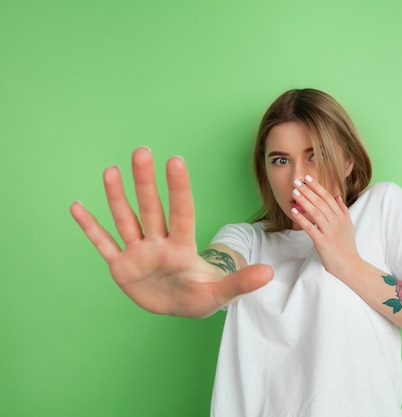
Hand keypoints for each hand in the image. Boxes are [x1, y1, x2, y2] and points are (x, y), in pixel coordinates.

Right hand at [70, 147, 271, 317]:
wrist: (180, 306)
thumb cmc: (200, 296)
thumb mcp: (220, 294)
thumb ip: (240, 282)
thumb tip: (270, 272)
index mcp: (181, 248)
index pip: (180, 213)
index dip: (178, 189)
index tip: (176, 161)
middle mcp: (158, 243)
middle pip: (150, 209)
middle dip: (146, 182)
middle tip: (142, 151)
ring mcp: (138, 253)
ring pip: (126, 220)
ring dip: (117, 197)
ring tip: (111, 170)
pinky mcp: (121, 267)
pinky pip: (103, 244)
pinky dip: (90, 228)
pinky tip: (77, 207)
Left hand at [290, 175, 361, 279]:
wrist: (350, 265)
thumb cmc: (347, 246)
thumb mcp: (349, 225)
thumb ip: (343, 210)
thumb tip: (337, 196)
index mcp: (341, 216)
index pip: (328, 197)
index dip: (317, 187)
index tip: (308, 178)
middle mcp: (336, 222)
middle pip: (320, 202)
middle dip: (307, 190)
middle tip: (297, 181)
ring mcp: (330, 231)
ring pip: (315, 212)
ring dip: (304, 200)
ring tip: (294, 192)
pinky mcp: (322, 242)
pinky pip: (310, 227)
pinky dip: (302, 218)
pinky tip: (294, 211)